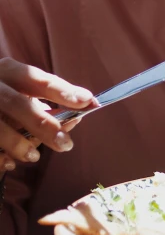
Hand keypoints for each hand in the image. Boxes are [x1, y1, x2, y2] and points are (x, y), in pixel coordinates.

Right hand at [0, 58, 96, 173]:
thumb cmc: (4, 96)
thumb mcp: (22, 91)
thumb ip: (48, 102)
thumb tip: (76, 118)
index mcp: (10, 71)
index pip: (39, 80)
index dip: (63, 91)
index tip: (86, 101)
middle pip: (19, 104)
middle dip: (44, 125)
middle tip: (66, 144)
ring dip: (19, 143)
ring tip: (34, 156)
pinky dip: (0, 157)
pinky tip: (9, 163)